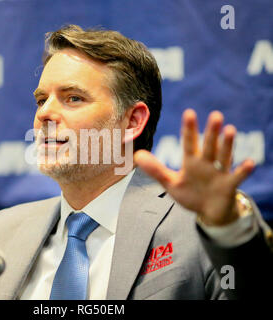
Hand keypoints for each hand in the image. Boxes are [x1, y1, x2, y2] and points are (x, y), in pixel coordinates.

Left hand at [134, 109, 254, 225]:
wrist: (209, 212)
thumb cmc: (191, 194)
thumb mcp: (171, 183)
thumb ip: (155, 170)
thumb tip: (137, 155)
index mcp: (192, 162)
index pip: (190, 143)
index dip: (189, 129)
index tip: (189, 113)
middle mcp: (206, 163)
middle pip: (208, 146)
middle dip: (211, 132)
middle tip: (215, 115)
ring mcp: (219, 173)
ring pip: (224, 156)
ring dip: (227, 145)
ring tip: (230, 130)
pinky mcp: (229, 185)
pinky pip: (237, 177)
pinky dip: (243, 171)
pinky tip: (249, 163)